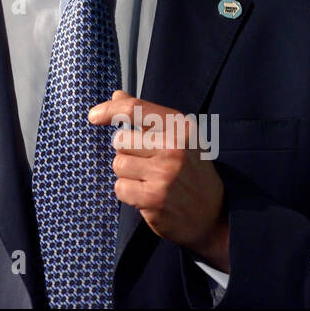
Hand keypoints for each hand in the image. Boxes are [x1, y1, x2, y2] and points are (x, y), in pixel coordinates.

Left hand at [88, 90, 229, 270]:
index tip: (94, 116)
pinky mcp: (153, 198)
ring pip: (118, 164)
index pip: (135, 109)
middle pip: (120, 139)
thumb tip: (117, 96)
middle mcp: (174, 148)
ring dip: (127, 174)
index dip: (108, 110)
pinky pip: (120, 188)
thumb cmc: (192, 171)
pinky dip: (128, 193)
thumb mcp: (178, 137)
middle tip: (146, 162)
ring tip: (150, 179)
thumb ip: (146, 115)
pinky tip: (147, 195)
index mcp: (180, 127)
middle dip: (126, 151)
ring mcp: (164, 174)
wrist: (215, 214)